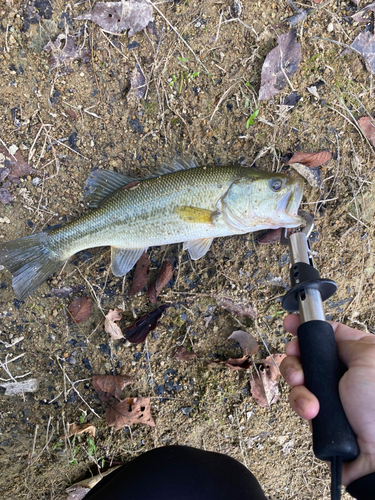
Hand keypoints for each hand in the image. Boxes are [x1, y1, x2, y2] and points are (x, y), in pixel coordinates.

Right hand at [280, 314, 374, 485]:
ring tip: (311, 399)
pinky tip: (313, 412)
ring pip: (298, 378)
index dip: (307, 327)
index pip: (329, 333)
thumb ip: (345, 341)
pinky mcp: (320, 414)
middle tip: (296, 363)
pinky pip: (298, 401)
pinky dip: (302, 405)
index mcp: (360, 354)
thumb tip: (328, 340)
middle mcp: (344, 373)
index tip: (291, 322)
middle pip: (306, 354)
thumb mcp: (369, 357)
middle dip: (295, 359)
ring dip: (299, 386)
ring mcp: (331, 394)